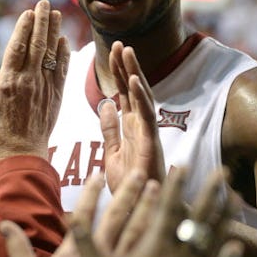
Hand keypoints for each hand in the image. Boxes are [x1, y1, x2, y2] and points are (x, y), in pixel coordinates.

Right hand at [0, 0, 68, 164]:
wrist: (19, 157)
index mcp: (9, 80)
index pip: (18, 46)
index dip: (24, 26)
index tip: (29, 11)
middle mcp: (30, 81)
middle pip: (39, 44)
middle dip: (43, 21)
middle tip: (46, 3)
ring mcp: (45, 89)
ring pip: (52, 54)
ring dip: (55, 32)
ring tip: (58, 15)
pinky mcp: (55, 99)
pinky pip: (61, 71)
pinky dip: (64, 55)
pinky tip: (64, 43)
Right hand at [0, 169, 158, 256]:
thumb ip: (18, 249)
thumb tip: (4, 224)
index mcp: (75, 252)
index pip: (84, 214)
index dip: (90, 192)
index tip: (97, 174)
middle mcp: (101, 256)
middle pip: (118, 216)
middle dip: (128, 191)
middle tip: (139, 172)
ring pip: (140, 230)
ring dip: (149, 207)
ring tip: (159, 189)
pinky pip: (155, 255)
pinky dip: (164, 237)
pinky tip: (173, 224)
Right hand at [71, 167, 243, 256]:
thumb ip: (82, 239)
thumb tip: (70, 213)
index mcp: (153, 248)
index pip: (167, 208)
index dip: (175, 186)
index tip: (184, 166)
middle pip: (199, 218)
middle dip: (211, 192)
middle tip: (222, 172)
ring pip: (215, 242)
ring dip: (226, 218)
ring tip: (234, 199)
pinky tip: (237, 245)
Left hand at [100, 41, 164, 192]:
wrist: (139, 212)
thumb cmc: (130, 186)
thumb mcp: (112, 153)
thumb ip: (109, 130)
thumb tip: (105, 105)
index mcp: (131, 127)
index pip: (124, 94)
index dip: (119, 72)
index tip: (111, 51)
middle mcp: (141, 127)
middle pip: (134, 90)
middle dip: (127, 67)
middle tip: (118, 43)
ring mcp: (148, 134)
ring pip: (143, 98)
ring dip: (136, 74)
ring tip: (128, 52)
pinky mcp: (151, 144)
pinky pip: (147, 117)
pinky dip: (142, 99)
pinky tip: (136, 82)